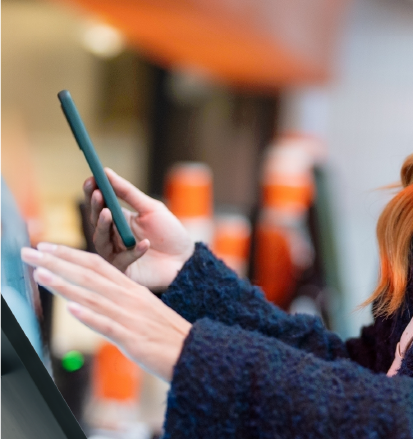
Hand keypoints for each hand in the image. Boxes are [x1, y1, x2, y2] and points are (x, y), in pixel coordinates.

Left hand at [21, 243, 190, 381]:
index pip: (96, 264)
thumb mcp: (143, 312)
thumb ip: (118, 302)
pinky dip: (89, 316)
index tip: (45, 247)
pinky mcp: (133, 338)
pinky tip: (71, 309)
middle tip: (29, 252)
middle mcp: (130, 298)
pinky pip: (108, 325)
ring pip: (93, 296)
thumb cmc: (168, 336)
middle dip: (56, 262)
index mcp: (132, 290)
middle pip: (89, 274)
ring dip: (65, 284)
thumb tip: (90, 300)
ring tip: (40, 273)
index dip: (69, 254)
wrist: (196, 352)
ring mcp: (131, 317)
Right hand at [84, 169, 194, 289]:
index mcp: (119, 220)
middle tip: (97, 195)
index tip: (91, 179)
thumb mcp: (151, 208)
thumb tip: (106, 172)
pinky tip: (145, 243)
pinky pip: (122, 260)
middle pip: (96, 222)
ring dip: (103, 227)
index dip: (93, 193)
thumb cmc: (169, 233)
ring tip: (108, 213)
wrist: (186, 260)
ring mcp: (116, 254)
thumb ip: (128, 193)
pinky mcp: (124, 271)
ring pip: (101, 241)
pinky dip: (134, 251)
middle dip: (95, 207)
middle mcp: (112, 237)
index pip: (100, 205)